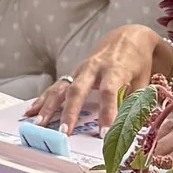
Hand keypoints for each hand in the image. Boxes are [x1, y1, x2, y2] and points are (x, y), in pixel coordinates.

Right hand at [28, 24, 172, 134]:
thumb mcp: (142, 80)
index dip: (107, 112)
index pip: (109, 92)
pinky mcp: (72, 74)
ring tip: (39, 125)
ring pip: (61, 88)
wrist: (127, 37)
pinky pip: (54, 87)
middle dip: (70, 112)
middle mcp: (93, 68)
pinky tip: (30, 112)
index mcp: (115, 69)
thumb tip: (131, 129)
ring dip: (49, 107)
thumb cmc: (137, 62)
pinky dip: (42, 100)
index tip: (104, 134)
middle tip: (64, 132)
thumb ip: (135, 102)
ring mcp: (79, 70)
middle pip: (78, 90)